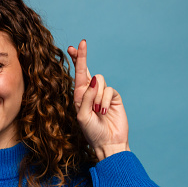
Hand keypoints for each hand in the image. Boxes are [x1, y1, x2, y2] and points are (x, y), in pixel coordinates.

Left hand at [67, 40, 129, 160]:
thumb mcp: (83, 115)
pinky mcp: (114, 97)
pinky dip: (105, 100)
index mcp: (79, 96)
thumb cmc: (92, 132)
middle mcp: (90, 93)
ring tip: (97, 111)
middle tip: (81, 44)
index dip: (76, 60)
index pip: (77, 76)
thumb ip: (86, 97)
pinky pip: (108, 90)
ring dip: (96, 95)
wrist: (108, 142)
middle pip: (86, 70)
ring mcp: (102, 94)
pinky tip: (104, 111)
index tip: (73, 47)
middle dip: (82, 57)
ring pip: (99, 80)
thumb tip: (94, 80)